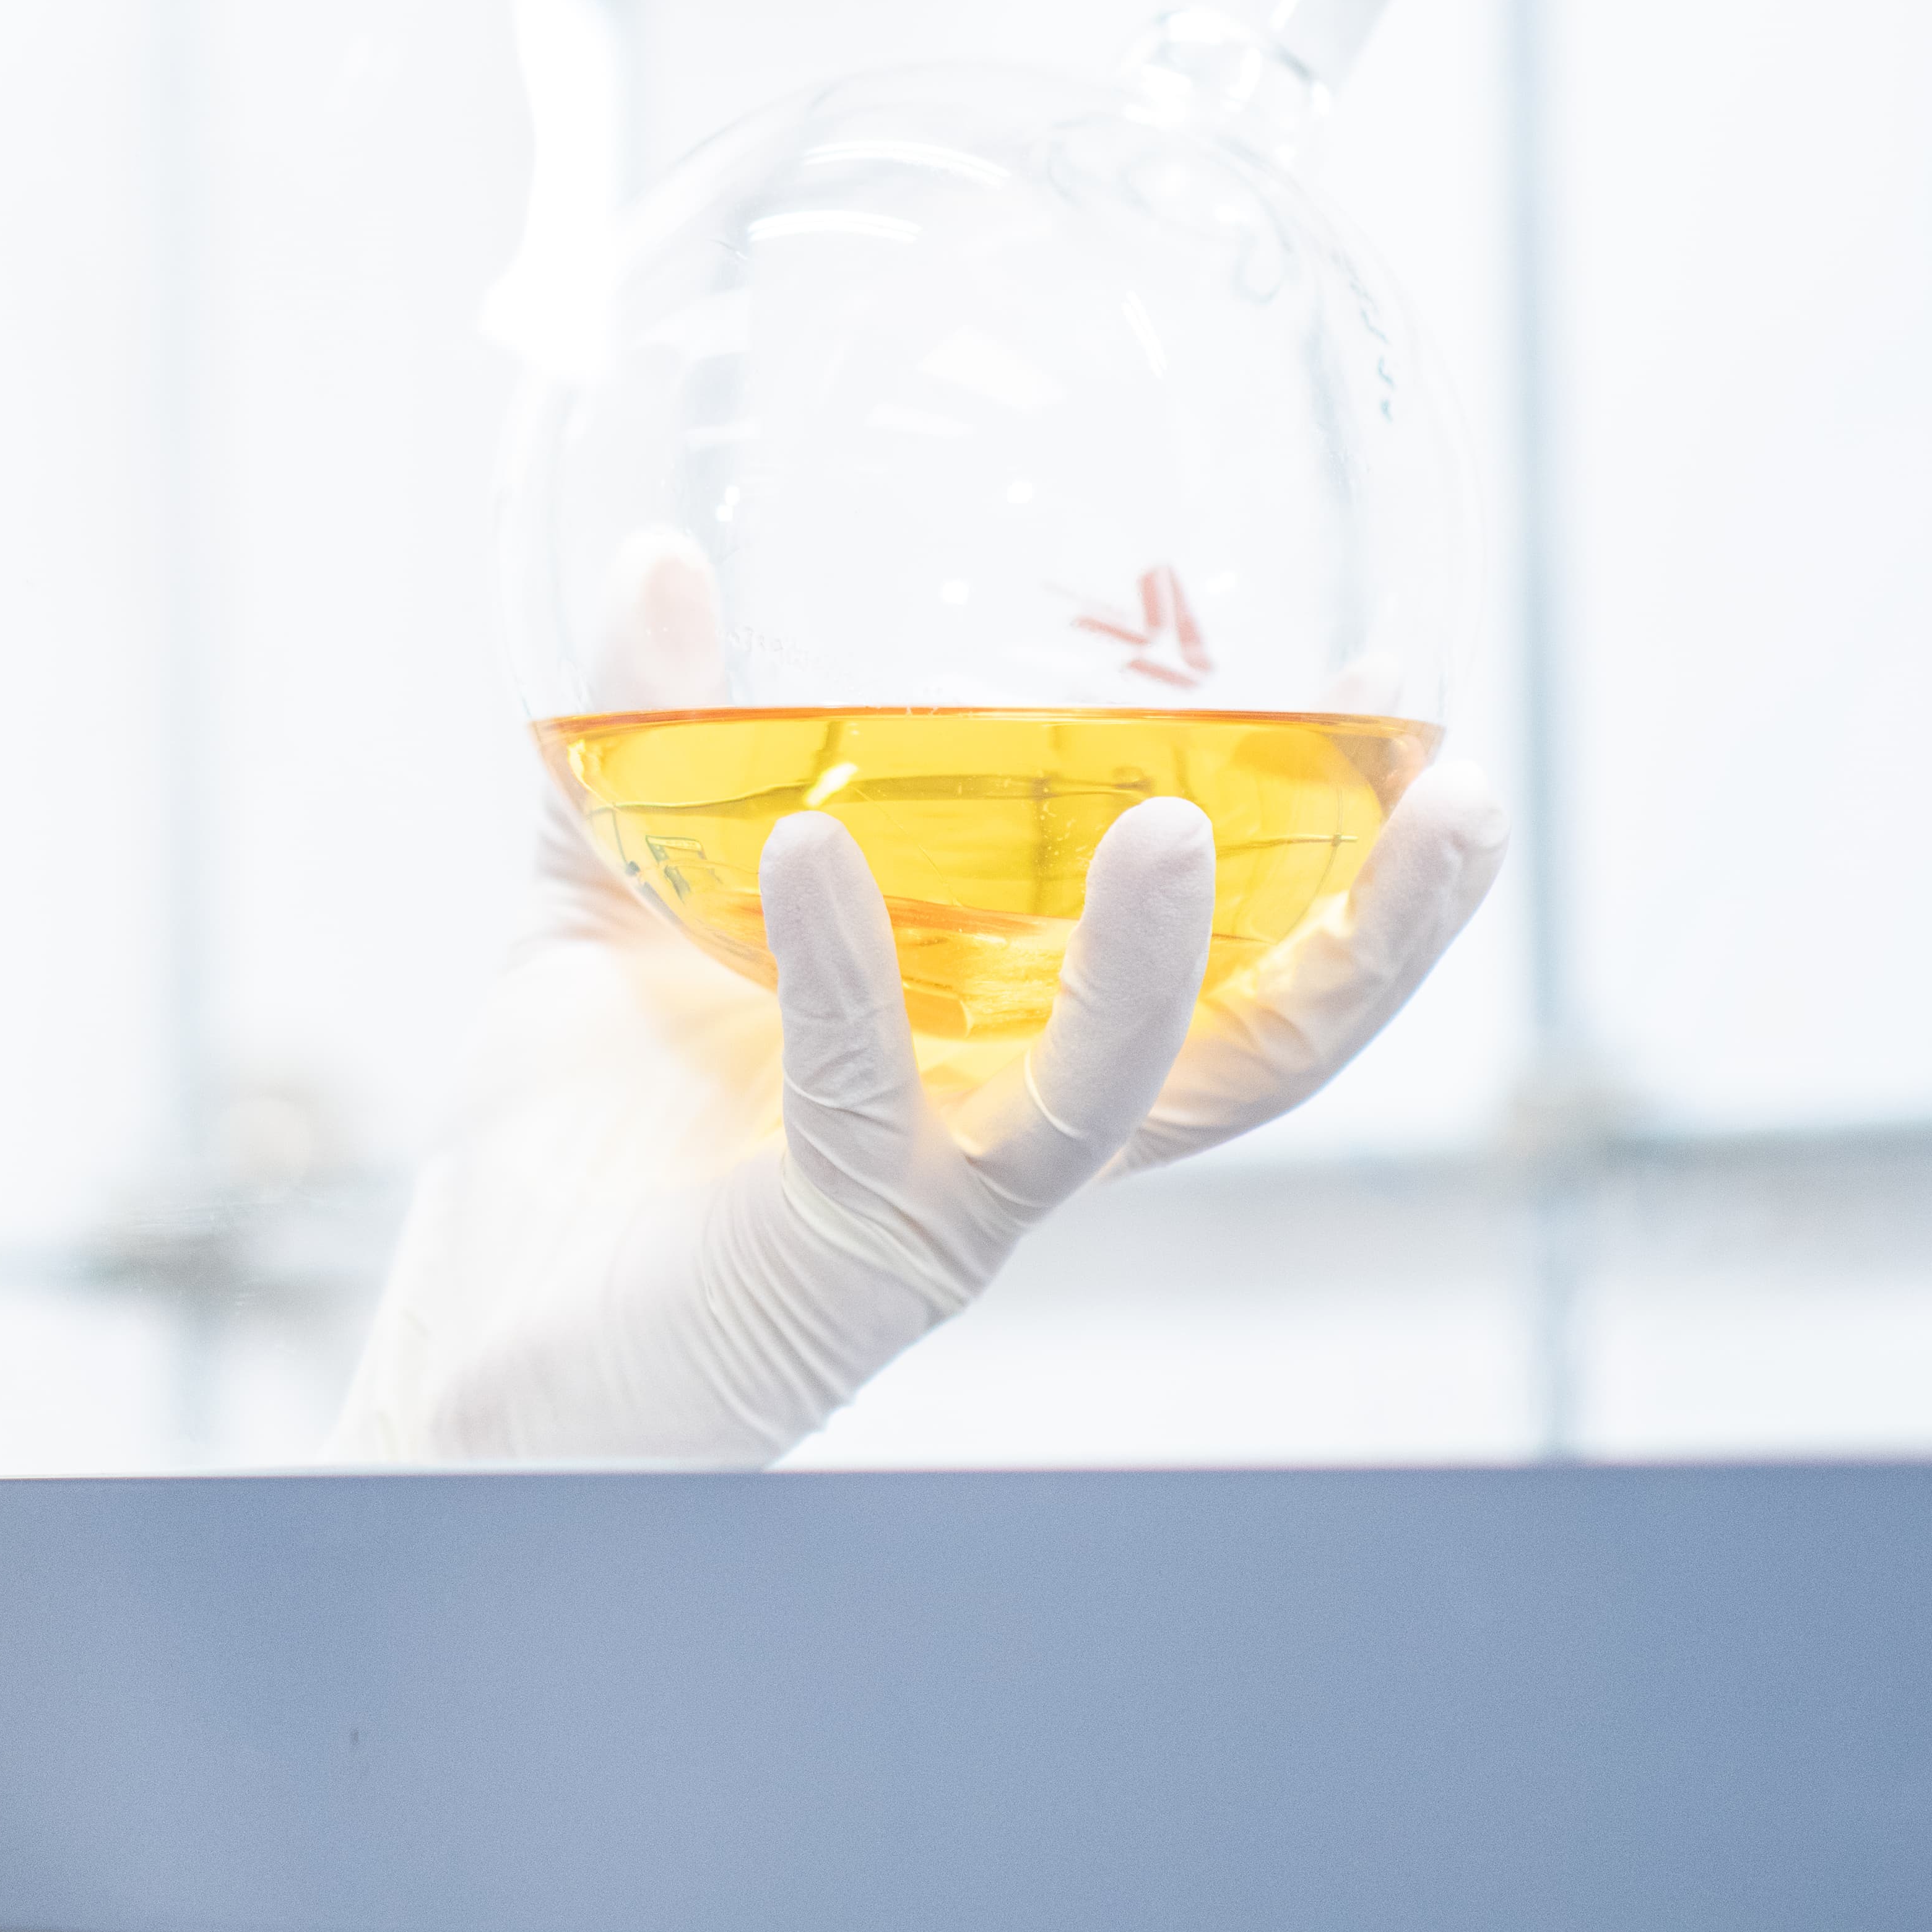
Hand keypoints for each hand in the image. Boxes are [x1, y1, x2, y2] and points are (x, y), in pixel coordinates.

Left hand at [324, 545, 1509, 1466]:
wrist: (469, 1367)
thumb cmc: (568, 1171)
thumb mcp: (609, 917)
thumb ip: (648, 757)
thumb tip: (662, 563)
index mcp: (988, 1041)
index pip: (1202, 941)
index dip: (1305, 833)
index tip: (1377, 688)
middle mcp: (1006, 1120)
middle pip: (1260, 1036)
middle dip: (1380, 928)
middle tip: (1461, 790)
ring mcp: (948, 1192)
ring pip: (1130, 1090)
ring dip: (1167, 961)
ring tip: (1178, 822)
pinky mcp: (854, 1246)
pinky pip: (877, 1095)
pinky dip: (851, 967)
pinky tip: (816, 854)